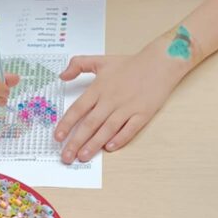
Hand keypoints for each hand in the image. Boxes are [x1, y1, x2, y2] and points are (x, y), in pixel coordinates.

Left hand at [54, 43, 188, 162]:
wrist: (160, 62)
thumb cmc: (130, 64)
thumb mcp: (100, 60)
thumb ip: (78, 64)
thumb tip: (62, 76)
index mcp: (99, 88)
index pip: (78, 109)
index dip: (66, 124)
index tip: (57, 137)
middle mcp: (111, 99)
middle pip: (90, 124)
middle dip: (76, 142)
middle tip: (66, 156)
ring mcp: (127, 108)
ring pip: (107, 129)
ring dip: (94, 144)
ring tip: (82, 157)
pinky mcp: (143, 114)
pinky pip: (130, 129)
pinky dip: (120, 139)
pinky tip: (109, 148)